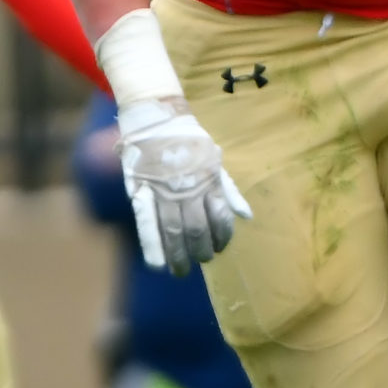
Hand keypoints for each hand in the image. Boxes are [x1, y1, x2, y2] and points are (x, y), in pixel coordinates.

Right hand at [117, 96, 251, 275]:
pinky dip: (153, 246)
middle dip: (200, 250)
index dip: (222, 236)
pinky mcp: (140, 190)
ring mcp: (162, 190)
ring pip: (173, 231)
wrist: (155, 117)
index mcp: (207, 180)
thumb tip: (247, 216)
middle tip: (201, 261)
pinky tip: (157, 264)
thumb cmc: (186, 141)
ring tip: (181, 271)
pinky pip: (147, 223)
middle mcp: (187, 188)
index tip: (220, 247)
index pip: (220, 216)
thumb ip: (228, 190)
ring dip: (178, 255)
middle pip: (196, 229)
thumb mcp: (212, 161)